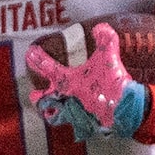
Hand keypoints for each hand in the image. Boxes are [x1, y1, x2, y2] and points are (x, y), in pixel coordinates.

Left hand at [27, 24, 145, 137]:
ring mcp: (74, 115)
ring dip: (52, 113)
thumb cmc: (112, 82)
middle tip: (34, 95)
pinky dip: (75, 124)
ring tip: (50, 111)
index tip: (30, 53)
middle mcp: (66, 99)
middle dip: (37, 98)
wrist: (125, 108)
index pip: (47, 68)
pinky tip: (78, 121)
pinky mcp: (85, 126)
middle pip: (43, 101)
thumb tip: (101, 27)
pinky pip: (76, 127)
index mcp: (68, 82)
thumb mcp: (109, 56)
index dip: (37, 59)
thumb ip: (105, 39)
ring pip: (55, 117)